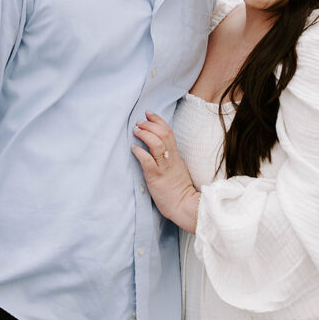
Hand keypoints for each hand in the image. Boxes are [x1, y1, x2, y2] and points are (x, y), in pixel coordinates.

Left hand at [132, 111, 199, 232]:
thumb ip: (168, 157)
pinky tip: (134, 149)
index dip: (158, 120)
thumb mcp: (176, 168)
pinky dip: (140, 152)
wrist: (185, 206)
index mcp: (175, 155)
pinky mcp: (156, 177)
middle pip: (163, 134)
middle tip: (139, 122)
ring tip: (136, 131)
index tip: (148, 113)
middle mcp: (170, 158)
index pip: (168, 132)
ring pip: (157, 144)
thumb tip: (156, 148)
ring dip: (145, 134)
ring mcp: (163, 167)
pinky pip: (148, 162)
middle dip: (150, 124)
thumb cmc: (179, 189)